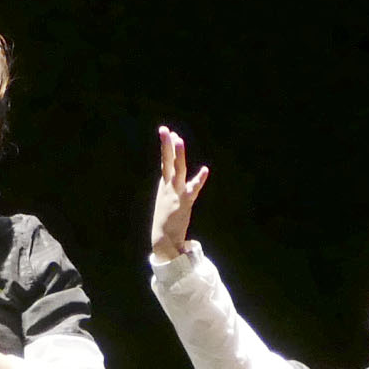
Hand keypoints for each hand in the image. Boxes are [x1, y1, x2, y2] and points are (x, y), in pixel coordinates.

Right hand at [150, 125, 210, 258]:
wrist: (163, 238)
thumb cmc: (165, 220)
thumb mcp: (166, 200)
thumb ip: (171, 188)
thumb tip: (172, 179)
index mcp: (164, 184)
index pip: (165, 161)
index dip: (165, 146)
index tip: (166, 130)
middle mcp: (168, 186)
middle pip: (167, 161)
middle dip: (166, 145)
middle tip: (165, 130)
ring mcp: (176, 192)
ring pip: (178, 169)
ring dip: (178, 154)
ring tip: (179, 140)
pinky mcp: (185, 201)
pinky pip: (194, 188)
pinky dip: (199, 180)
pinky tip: (205, 170)